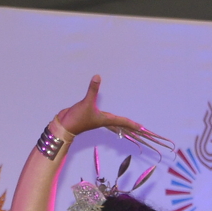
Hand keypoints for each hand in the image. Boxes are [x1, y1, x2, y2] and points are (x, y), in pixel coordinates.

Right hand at [53, 75, 170, 153]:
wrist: (64, 127)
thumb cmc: (76, 119)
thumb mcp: (86, 103)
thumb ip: (92, 90)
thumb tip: (98, 77)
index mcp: (107, 119)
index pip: (124, 122)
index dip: (135, 125)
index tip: (145, 128)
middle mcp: (106, 121)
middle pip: (124, 127)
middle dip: (135, 131)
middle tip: (147, 134)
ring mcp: (100, 120)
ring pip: (118, 125)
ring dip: (127, 127)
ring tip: (138, 130)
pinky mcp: (93, 117)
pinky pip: (110, 120)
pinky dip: (117, 122)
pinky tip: (117, 121)